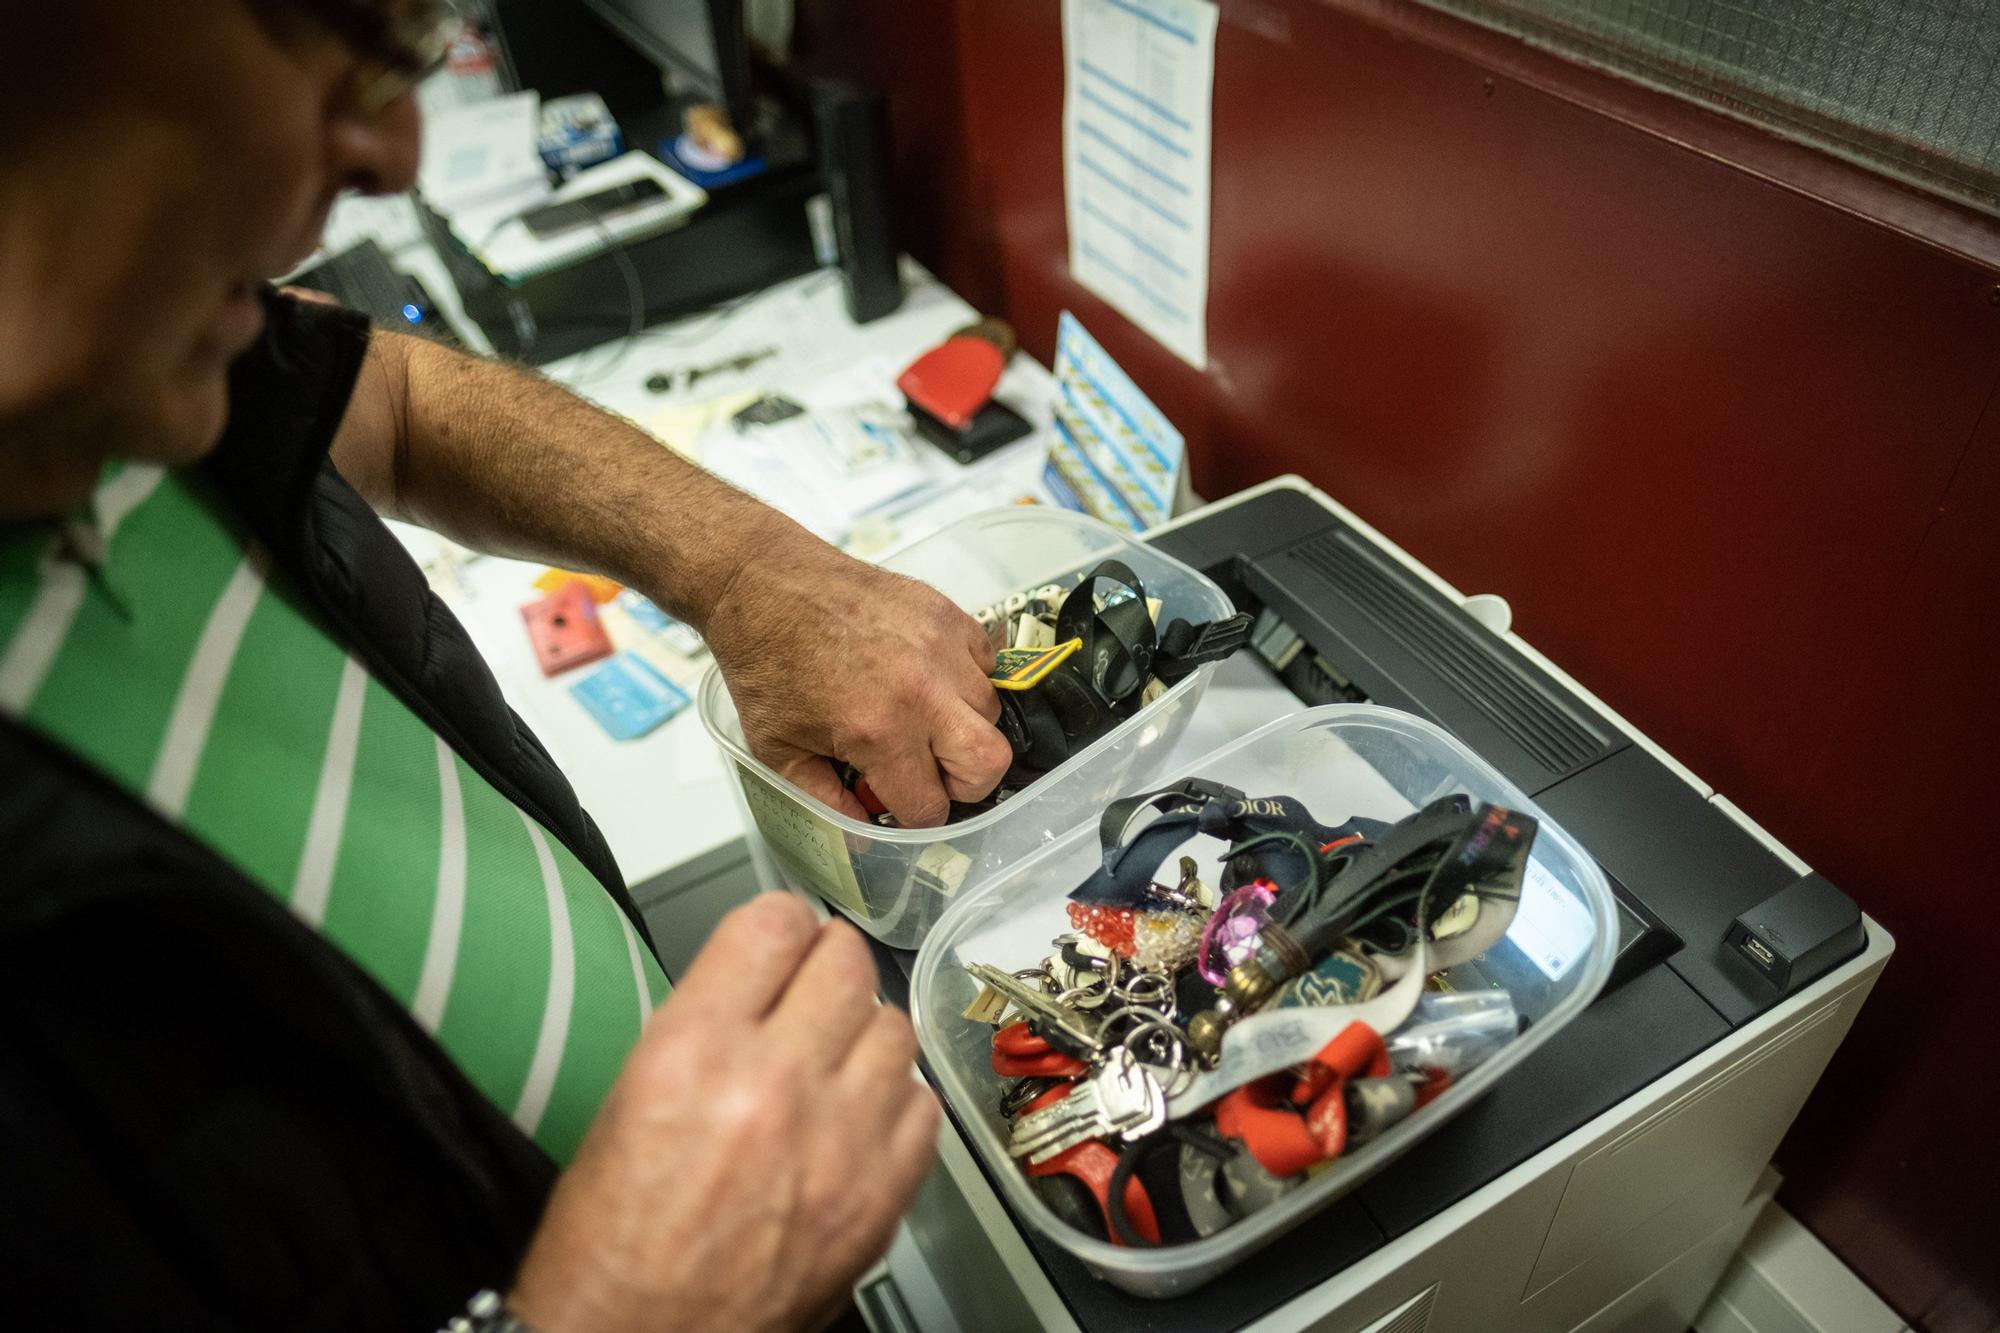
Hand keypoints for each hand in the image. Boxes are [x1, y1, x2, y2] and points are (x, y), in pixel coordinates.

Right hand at [508, 894, 939, 1332]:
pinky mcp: (880, 1196)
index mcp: (693, 1052)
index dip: (780, 923)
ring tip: (835, 1056)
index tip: (782, 935)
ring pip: (893, 1027)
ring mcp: (840, 1142)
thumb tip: (761, 982)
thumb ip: (704, 1025)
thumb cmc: (613, 1246)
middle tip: (813, 986)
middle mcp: (774, 1084)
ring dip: (865, 1031)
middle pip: (845, 964)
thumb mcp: (628, 1101)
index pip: (772, 926)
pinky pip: (922, 1104)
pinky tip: (863, 1114)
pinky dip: (897, 1099)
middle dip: (827, 966)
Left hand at [699, 525, 1011, 826]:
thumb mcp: (778, 749)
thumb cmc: (764, 660)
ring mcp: (941, 646)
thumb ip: (824, 801)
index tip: (899, 805)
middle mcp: (921, 690)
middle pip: (989, 763)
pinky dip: (965, 680)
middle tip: (932, 775)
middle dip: (965, 784)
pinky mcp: (946, 613)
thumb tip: (861, 833)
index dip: (914, 817)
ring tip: (921, 720)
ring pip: (991, 712)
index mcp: (878, 730)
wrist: (763, 580)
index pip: (930, 804)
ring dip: (962, 728)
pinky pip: (986, 662)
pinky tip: (927, 680)